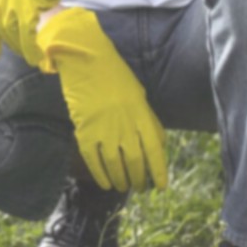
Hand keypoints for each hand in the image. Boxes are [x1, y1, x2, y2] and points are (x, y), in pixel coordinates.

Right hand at [40, 8, 168, 191]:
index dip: (159, 172)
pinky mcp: (85, 131)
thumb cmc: (114, 75)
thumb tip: (158, 145)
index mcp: (142, 115)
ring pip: (115, 166)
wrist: (85, 59)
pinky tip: (105, 183)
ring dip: (121, 181)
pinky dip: (100, 175)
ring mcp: (104, 129)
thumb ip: (149, 120)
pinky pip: (93, 160)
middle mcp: (125, 125)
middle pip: (135, 162)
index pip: (155, 151)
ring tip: (123, 187)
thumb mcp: (138, 96)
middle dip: (139, 179)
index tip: (161, 186)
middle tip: (139, 187)